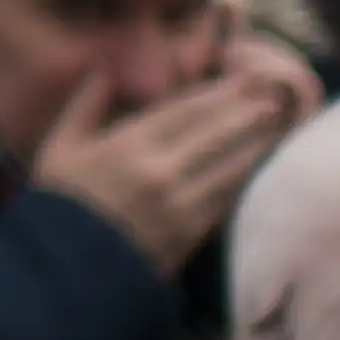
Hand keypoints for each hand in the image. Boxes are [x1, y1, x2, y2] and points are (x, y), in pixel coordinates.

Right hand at [26, 67, 303, 275]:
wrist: (64, 270)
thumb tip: (106, 70)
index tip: (246, 77)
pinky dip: (245, 180)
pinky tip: (259, 168)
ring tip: (280, 127)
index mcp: (128, 146)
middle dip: (249, 112)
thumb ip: (86, 104)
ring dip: (258, 145)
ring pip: (231, 167)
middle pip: (217, 134)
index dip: (221, 92)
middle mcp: (161, 172)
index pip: (187, 110)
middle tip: (278, 95)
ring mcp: (181, 205)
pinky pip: (226, 199)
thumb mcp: (61, 146)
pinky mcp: (191, 234)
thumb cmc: (59, 202)